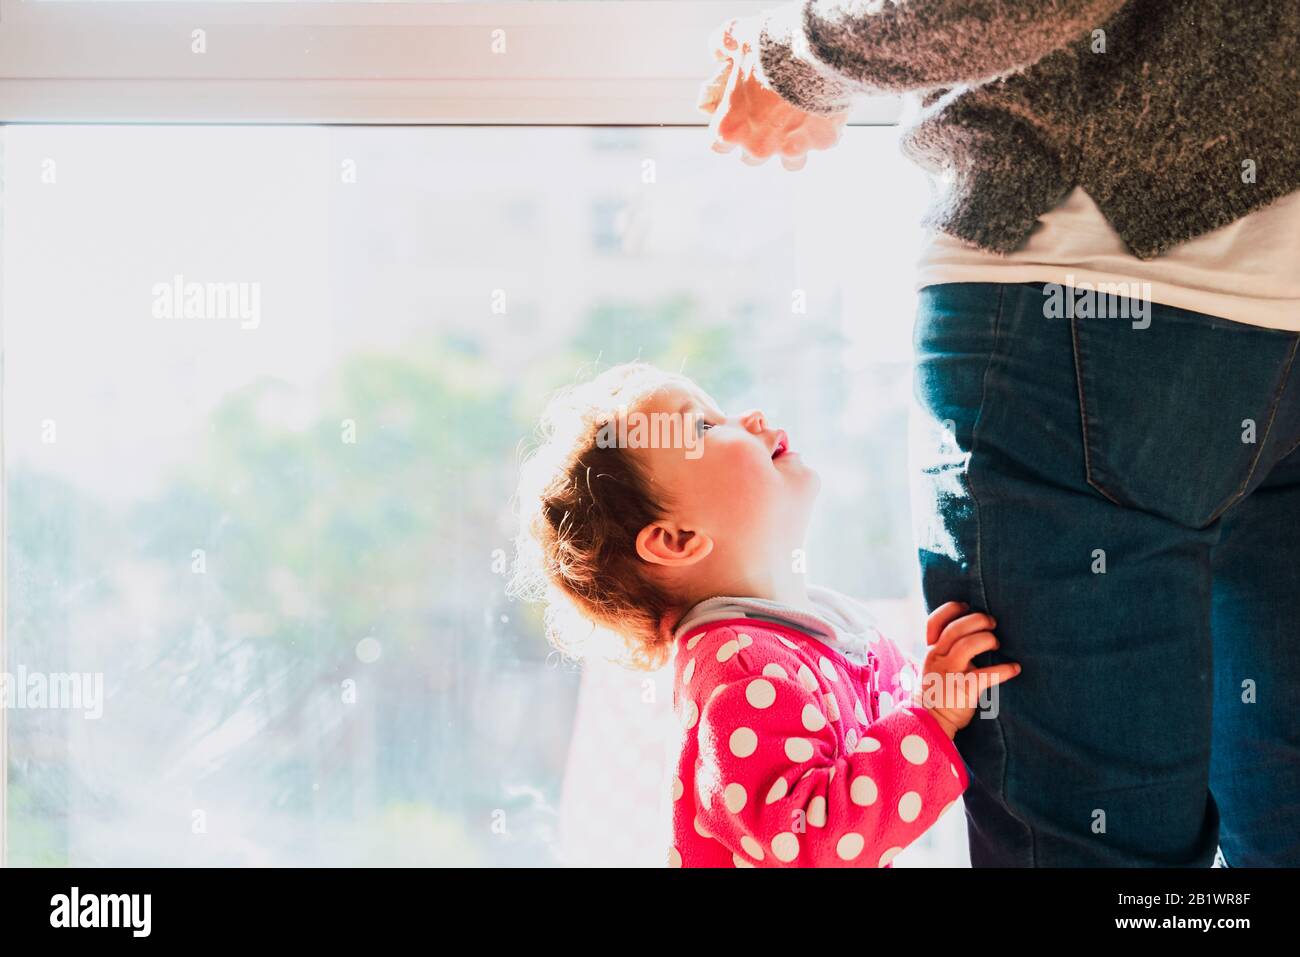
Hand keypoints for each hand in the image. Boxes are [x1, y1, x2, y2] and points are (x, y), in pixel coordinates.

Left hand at [696, 15, 849, 170]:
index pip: (718, 144)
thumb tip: (718, 52)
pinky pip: (820, 143)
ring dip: (791, 148)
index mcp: (731, 128)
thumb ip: (721, 44)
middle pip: (751, 158)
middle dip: (757, 141)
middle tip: (767, 118)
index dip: (726, 131)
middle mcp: (758, 147)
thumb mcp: (736, 36)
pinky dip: (822, 132)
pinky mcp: (821, 142)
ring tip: (798, 125)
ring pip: (789, 163)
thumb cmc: (770, 47)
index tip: (735, 118)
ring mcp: (791, 148)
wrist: (815, 51)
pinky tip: (824, 113)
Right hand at [911, 601, 1021, 736]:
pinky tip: (1014, 668)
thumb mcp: (936, 665)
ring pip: (968, 645)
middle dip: (978, 620)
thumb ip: (948, 648)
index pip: (935, 621)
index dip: (951, 610)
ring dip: (987, 640)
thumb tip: (974, 629)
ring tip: (998, 644)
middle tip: (992, 624)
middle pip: (956, 628)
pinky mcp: (963, 690)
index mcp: (932, 650)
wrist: (931, 721)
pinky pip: (985, 675)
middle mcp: (938, 658)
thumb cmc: (939, 689)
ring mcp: (949, 673)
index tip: (966, 606)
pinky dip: (1004, 670)